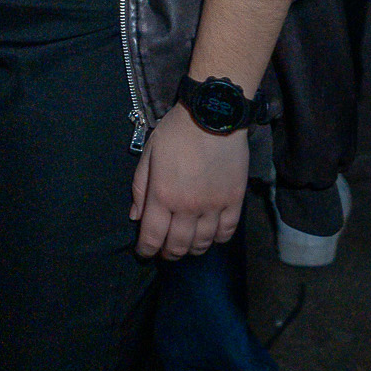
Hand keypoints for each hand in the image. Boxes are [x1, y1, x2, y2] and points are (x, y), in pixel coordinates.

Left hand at [130, 106, 247, 258]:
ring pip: (203, 243)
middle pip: (178, 245)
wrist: (212, 117)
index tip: (144, 252)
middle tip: (164, 252)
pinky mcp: (234, 201)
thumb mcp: (149, 154)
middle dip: (168, 253)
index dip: (146, 249)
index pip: (153, 236)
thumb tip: (135, 216)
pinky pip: (226, 232)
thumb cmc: (175, 133)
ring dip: (192, 250)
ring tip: (186, 247)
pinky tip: (210, 237)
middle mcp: (188, 207)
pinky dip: (217, 240)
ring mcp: (213, 206)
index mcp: (163, 195)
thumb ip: (140, 187)